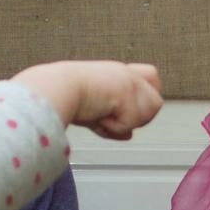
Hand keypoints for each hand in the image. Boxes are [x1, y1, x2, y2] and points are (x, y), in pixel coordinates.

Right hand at [14, 61, 163, 140]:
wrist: (53, 90)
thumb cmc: (63, 97)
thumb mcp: (93, 113)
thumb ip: (113, 122)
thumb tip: (129, 135)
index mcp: (116, 74)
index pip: (152, 77)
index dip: (147, 97)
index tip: (125, 111)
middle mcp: (126, 74)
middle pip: (156, 101)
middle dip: (140, 118)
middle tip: (113, 118)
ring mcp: (128, 81)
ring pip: (151, 111)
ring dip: (127, 122)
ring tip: (103, 117)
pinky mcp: (126, 91)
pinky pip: (131, 122)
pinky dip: (114, 127)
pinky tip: (98, 117)